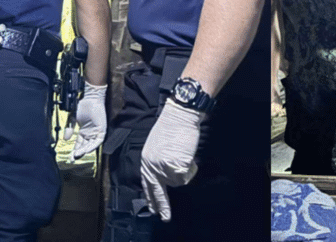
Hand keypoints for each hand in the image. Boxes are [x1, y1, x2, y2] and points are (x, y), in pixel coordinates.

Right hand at [67, 82, 106, 161]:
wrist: (90, 99)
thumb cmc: (82, 107)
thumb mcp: (73, 119)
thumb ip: (69, 129)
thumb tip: (65, 139)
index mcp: (83, 132)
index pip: (79, 144)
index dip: (74, 150)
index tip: (69, 157)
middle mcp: (90, 133)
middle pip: (84, 146)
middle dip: (78, 153)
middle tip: (73, 158)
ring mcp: (96, 132)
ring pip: (91, 145)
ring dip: (84, 150)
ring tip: (78, 155)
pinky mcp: (101, 130)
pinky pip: (98, 141)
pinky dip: (92, 146)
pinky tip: (86, 150)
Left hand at [140, 100, 203, 221]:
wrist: (179, 116)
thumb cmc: (172, 127)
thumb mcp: (157, 147)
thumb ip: (157, 162)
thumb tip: (164, 176)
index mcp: (145, 161)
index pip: (147, 184)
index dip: (151, 198)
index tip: (153, 210)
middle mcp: (151, 166)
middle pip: (159, 191)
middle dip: (163, 206)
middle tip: (165, 218)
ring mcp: (162, 168)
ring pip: (177, 182)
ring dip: (183, 171)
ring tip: (183, 153)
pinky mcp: (174, 167)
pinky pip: (185, 175)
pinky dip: (190, 167)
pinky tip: (188, 155)